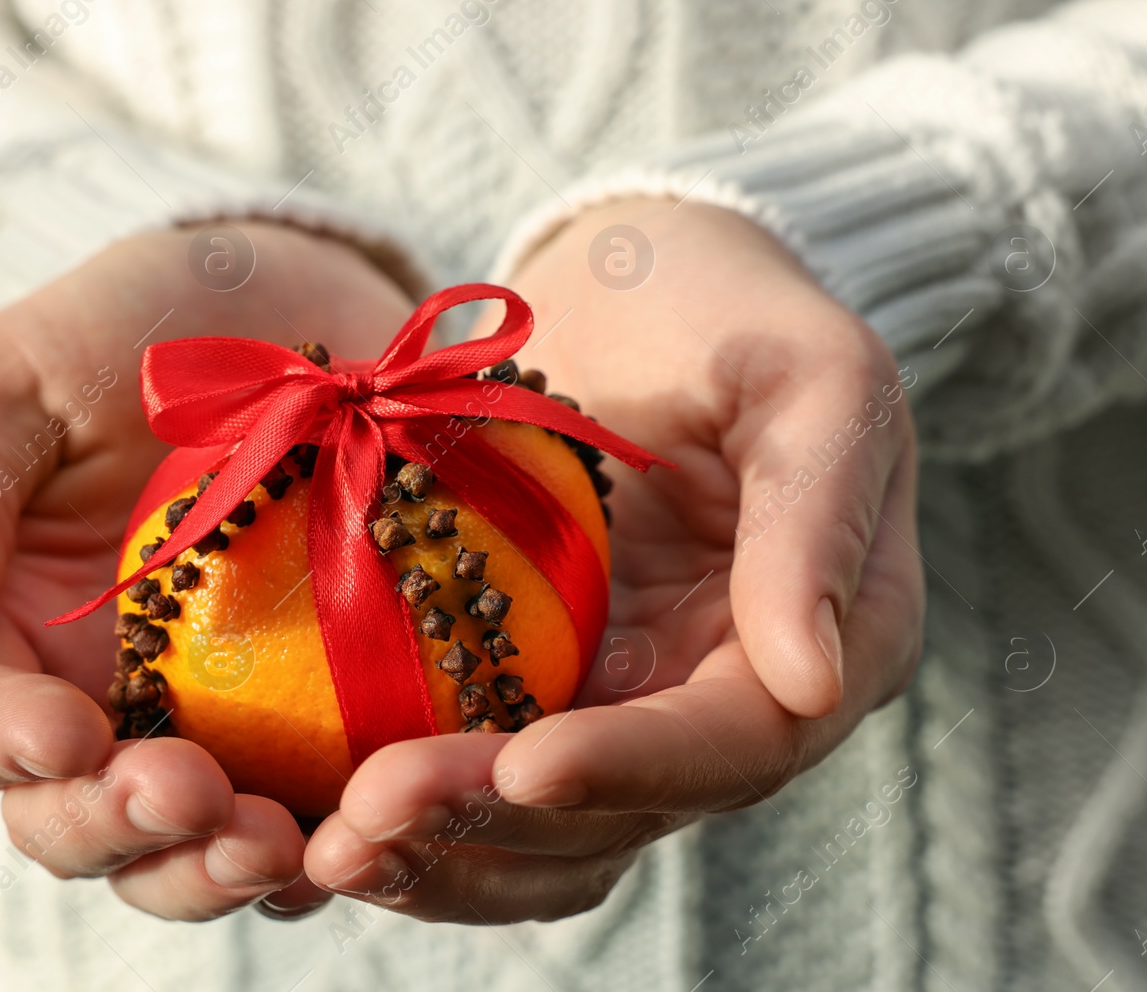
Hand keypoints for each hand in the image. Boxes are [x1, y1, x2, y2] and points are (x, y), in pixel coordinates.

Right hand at [0, 222, 413, 920]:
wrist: (292, 298)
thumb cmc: (132, 324)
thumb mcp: (12, 378)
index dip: (4, 746)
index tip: (69, 732)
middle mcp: (92, 692)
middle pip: (70, 817)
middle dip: (119, 828)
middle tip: (191, 797)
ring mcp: (206, 715)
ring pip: (182, 846)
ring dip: (215, 866)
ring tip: (274, 845)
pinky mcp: (312, 717)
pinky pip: (306, 809)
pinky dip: (323, 840)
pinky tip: (353, 832)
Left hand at [300, 199, 924, 921]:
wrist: (637, 290)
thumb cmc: (729, 307)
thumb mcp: (807, 370)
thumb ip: (818, 508)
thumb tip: (814, 678)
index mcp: (827, 641)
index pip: (737, 744)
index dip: (632, 768)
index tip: (524, 764)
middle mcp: (729, 701)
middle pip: (622, 813)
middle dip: (496, 823)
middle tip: (365, 818)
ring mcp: (632, 706)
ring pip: (547, 835)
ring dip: (440, 857)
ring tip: (327, 850)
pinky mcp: (546, 692)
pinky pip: (483, 782)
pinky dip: (415, 819)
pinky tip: (319, 822)